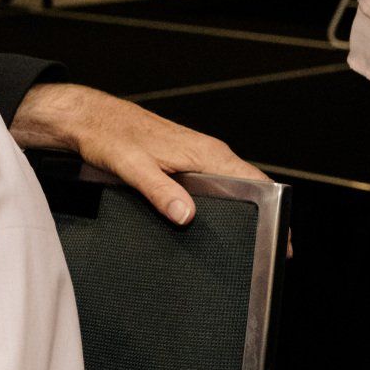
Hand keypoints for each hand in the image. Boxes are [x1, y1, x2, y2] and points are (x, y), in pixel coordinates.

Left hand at [11, 82, 269, 223]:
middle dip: (260, 218)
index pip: (257, 183)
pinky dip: (217, 204)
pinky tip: (208, 223)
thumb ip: (160, 191)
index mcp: (206, 153)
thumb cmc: (110, 136)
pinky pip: (209, 185)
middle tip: (266, 251)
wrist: (90, 118)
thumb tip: (186, 216)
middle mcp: (207, 153)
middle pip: (249, 188)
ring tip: (243, 243)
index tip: (280, 239)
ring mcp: (195, 157)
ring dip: (238, 212)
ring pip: (229, 187)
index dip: (273, 211)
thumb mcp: (133, 168)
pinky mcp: (181, 162)